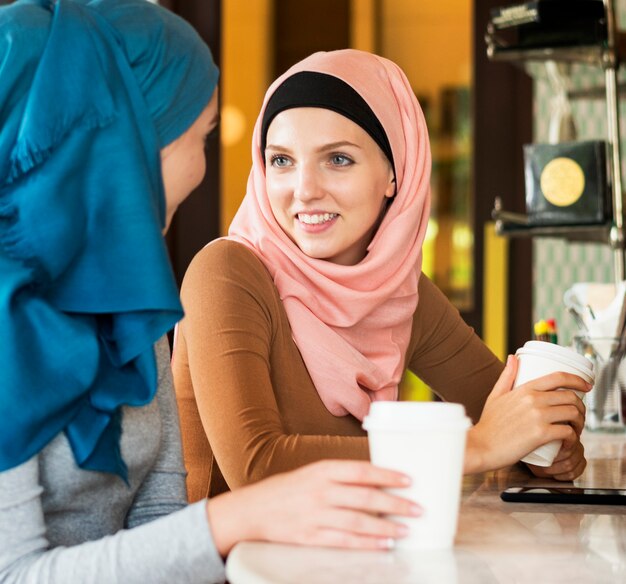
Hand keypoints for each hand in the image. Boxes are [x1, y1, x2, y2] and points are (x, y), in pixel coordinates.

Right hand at [206, 460, 420, 555]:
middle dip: (395, 503)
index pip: (361, 471)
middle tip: (417, 508)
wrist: (254, 509)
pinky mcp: (311, 537)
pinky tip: (384, 544)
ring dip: (386, 526)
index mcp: (322, 471)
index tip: (408, 480)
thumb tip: (376, 483)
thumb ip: (341, 477)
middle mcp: (321, 491)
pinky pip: (345, 541)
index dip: (387, 475)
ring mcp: (316, 516)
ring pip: (359, 522)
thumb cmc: (288, 489)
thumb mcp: (313, 473)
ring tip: (406, 529)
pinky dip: (367, 543)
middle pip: (365, 497)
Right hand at [465, 355, 590, 473]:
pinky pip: (568, 432)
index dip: (578, 379)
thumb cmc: (488, 424)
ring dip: (579, 422)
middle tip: (578, 415)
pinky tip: (569, 442)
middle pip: (570, 396)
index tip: (587, 385)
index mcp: (525, 389)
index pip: (558, 377)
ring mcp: (538, 416)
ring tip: (575, 429)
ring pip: (573, 413)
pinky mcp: (541, 434)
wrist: (481, 446)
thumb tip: (513, 357)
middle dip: (581, 406)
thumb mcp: (496, 395)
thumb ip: (506, 376)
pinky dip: (573, 438)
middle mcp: (533, 400)